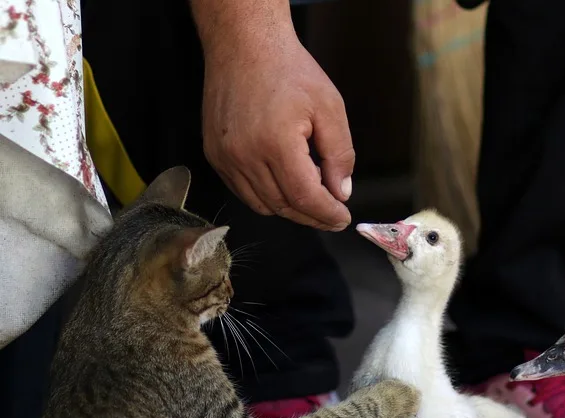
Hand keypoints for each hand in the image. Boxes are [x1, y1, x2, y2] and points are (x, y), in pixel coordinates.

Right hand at [194, 1, 353, 230]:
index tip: (342, 218)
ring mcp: (225, 157)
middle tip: (332, 213)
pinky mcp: (215, 155)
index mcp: (276, 143)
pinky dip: (267, 196)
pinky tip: (284, 182)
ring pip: (263, 205)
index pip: (305, 197)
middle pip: (284, 206)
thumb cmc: (288, 70)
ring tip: (311, 193)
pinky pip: (243, 192)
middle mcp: (245, 155)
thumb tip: (341, 193)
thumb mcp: (330, 108)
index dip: (327, 214)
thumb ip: (340, 155)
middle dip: (312, 216)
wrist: (244, 45)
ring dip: (290, 208)